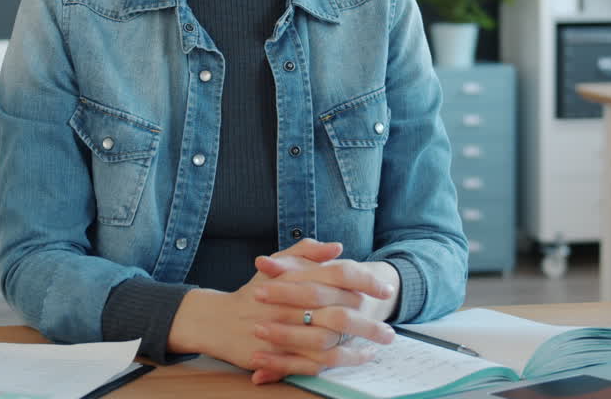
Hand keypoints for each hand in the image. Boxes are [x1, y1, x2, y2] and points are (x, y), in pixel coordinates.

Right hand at [167, 239, 380, 381]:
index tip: (385, 289)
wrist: (219, 320)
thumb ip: (305, 252)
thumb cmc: (253, 292)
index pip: (339, 275)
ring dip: (359, 346)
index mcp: (295, 279)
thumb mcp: (276, 265)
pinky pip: (318, 362)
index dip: (366, 281)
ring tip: (378, 346)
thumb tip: (337, 247)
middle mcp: (292, 306)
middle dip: (370, 322)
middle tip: (390, 329)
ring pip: (332, 341)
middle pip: (341, 313)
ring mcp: (286, 332)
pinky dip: (341, 361)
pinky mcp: (281, 355)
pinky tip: (357, 358)